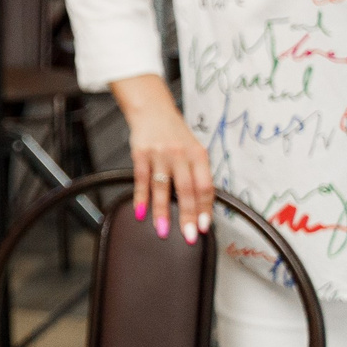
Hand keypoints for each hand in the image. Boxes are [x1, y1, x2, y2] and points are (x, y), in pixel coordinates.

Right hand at [113, 75, 213, 243]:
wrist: (152, 111)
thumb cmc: (175, 134)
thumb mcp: (193, 150)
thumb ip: (197, 174)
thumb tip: (200, 206)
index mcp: (199, 155)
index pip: (205, 186)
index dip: (205, 209)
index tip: (204, 227)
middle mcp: (181, 155)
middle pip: (187, 190)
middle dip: (188, 216)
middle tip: (188, 236)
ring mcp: (160, 154)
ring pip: (163, 188)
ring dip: (162, 211)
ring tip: (163, 230)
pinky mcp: (141, 154)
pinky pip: (141, 180)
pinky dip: (141, 197)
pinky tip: (141, 212)